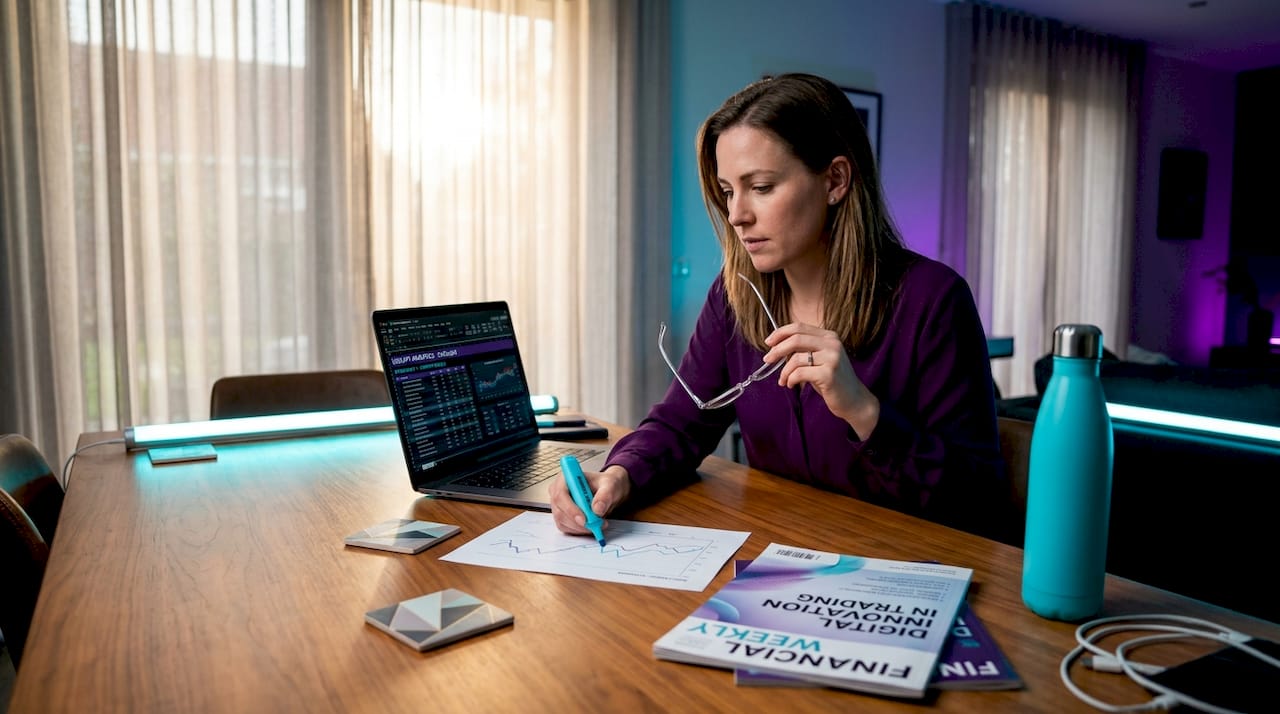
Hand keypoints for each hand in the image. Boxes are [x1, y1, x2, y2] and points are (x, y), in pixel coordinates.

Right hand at [549, 464, 631, 534]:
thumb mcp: (610, 485)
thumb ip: (605, 495)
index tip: (584, 519)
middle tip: (596, 526)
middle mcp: (557, 491)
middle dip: (578, 522)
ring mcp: (558, 505)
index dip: (570, 509)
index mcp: (565, 478)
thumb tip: (597, 509)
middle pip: (560, 511)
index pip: (560, 495)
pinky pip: (566, 528)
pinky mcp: (562, 516)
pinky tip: (591, 527)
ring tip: (598, 524)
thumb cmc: (605, 485)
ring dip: (580, 528)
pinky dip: (579, 531)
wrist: (607, 492)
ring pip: (563, 522)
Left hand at [764, 322, 880, 438]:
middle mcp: (832, 344)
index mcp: (829, 336)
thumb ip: (804, 350)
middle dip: (777, 349)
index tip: (768, 342)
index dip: (780, 333)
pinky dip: (790, 379)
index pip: (799, 327)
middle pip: (796, 339)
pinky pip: (799, 374)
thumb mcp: (819, 359)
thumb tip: (776, 346)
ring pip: (796, 359)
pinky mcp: (829, 374)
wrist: (854, 400)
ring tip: (783, 380)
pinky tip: (791, 385)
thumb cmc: (832, 380)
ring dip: (784, 371)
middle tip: (767, 359)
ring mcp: (832, 358)